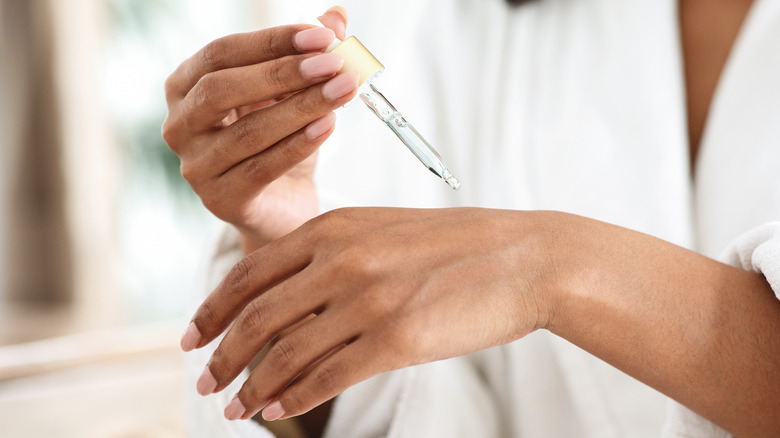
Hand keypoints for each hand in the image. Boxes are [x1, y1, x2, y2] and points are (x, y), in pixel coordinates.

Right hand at [162, 7, 355, 251]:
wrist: (282, 204)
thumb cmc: (278, 140)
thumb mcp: (291, 93)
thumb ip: (307, 55)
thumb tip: (337, 17)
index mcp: (185, 87)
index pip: (221, 53)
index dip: (272, 41)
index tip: (322, 36)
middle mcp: (179, 125)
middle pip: (222, 89)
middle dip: (283, 72)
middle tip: (333, 64)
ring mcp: (195, 166)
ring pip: (248, 131)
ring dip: (301, 107)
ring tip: (342, 91)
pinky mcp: (220, 199)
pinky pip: (260, 168)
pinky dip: (297, 145)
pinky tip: (328, 126)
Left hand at [180, 207, 561, 420]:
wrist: (525, 257)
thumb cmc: (456, 245)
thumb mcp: (384, 231)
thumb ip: (334, 255)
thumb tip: (289, 297)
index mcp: (334, 226)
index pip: (251, 271)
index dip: (213, 308)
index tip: (192, 336)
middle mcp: (342, 260)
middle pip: (258, 315)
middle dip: (222, 354)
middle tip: (204, 380)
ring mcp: (368, 299)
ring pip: (286, 352)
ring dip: (251, 385)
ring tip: (234, 407)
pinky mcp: (397, 339)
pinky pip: (328, 376)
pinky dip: (294, 397)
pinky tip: (276, 410)